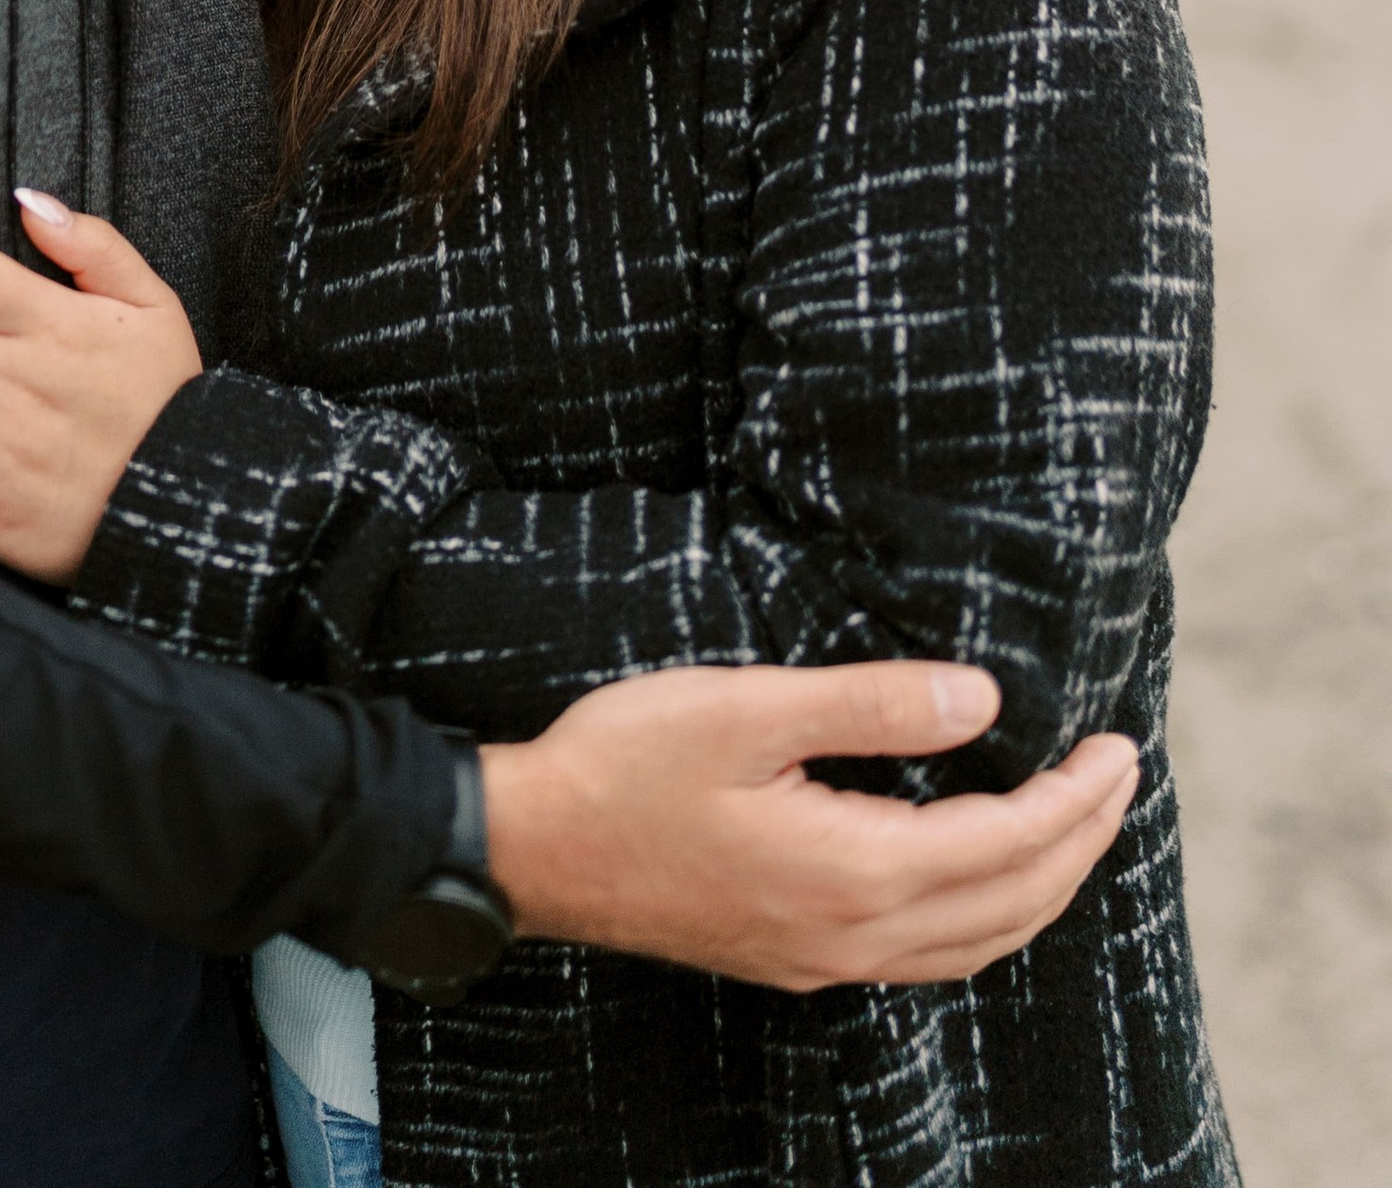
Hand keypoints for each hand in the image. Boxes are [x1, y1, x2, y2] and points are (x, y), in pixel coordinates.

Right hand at [478, 661, 1138, 992]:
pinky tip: (982, 880)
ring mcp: (823, 957)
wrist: (534, 850)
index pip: (1005, 841)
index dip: (1075, 797)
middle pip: (1010, 904)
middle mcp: (852, 933)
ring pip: (976, 944)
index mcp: (851, 870)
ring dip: (1043, 887)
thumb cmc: (626, 764)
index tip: (1121, 747)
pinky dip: (987, 918)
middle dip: (1079, 842)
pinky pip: (930, 957)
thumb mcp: (746, 708)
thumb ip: (870, 703)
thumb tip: (983, 699)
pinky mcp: (796, 957)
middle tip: (1122, 777)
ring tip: (1077, 827)